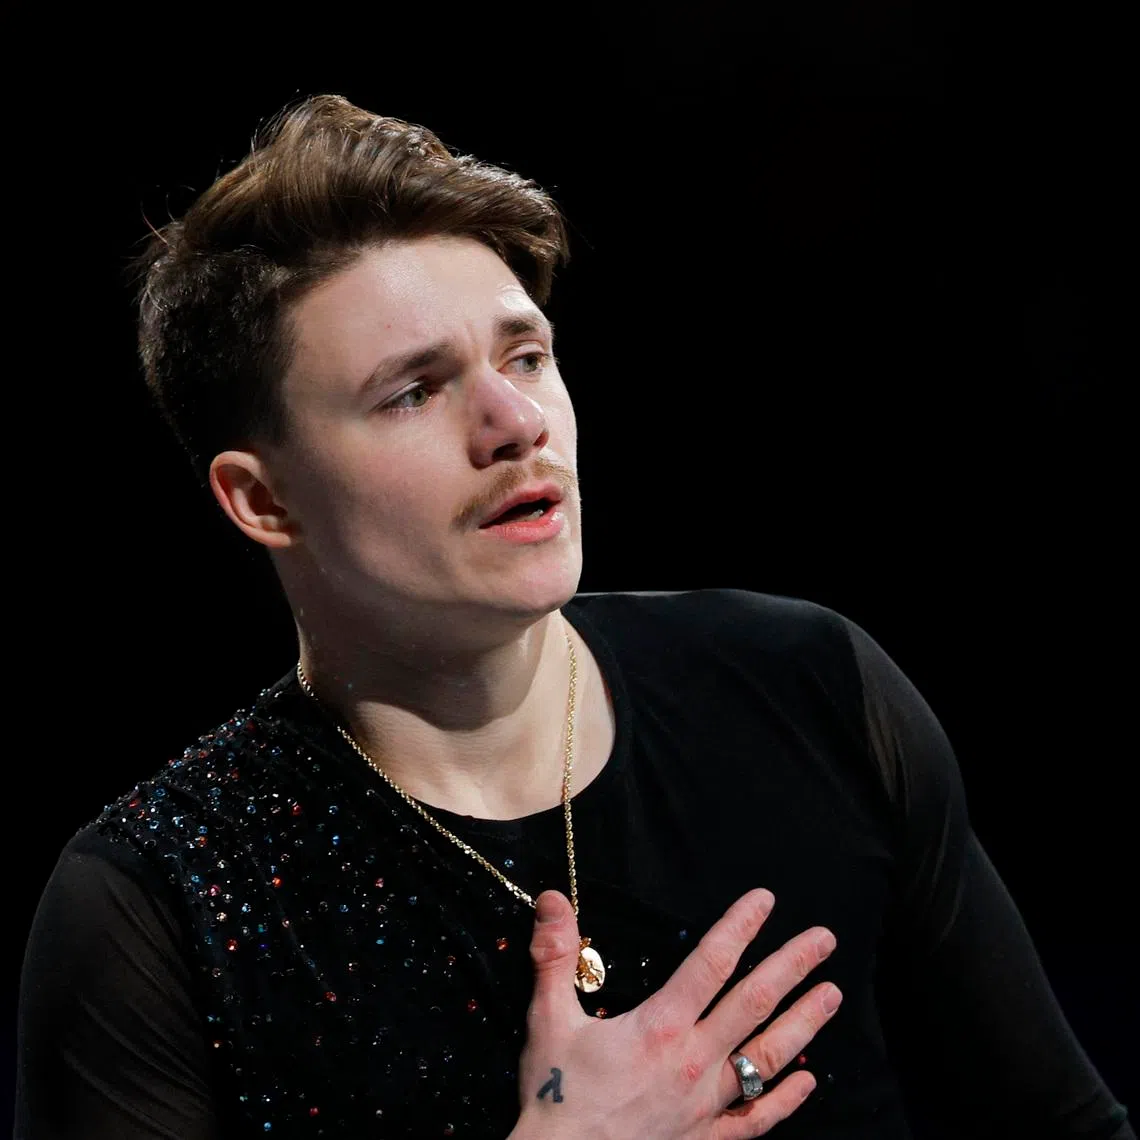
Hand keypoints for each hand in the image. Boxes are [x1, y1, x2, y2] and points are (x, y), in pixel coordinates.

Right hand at [510, 888, 839, 1139]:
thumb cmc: (555, 1095)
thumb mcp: (548, 1019)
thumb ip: (554, 956)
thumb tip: (553, 898)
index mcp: (660, 1027)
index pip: (711, 964)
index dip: (740, 927)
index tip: (766, 900)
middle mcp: (693, 1061)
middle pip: (753, 1003)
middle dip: (792, 966)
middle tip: (825, 940)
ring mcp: (706, 1104)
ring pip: (767, 1057)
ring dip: (803, 1023)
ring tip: (833, 995)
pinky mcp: (705, 1138)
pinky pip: (755, 1119)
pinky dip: (785, 1099)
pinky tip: (809, 1082)